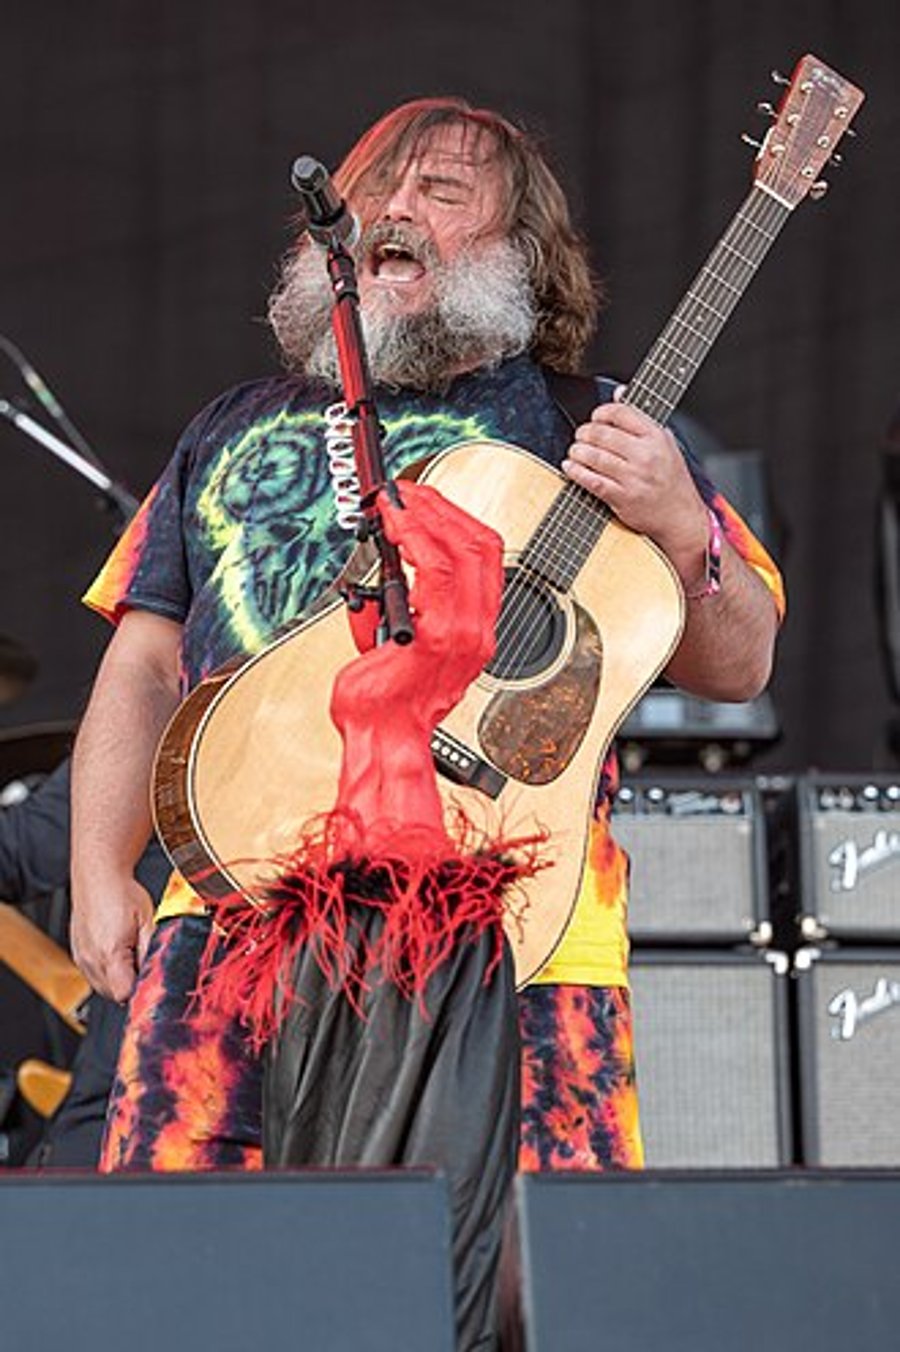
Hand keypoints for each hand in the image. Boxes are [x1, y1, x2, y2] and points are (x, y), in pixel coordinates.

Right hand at [70, 874, 154, 1002]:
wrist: (99, 876)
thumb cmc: (123, 893)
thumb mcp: (148, 921)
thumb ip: (153, 951)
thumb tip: (158, 973)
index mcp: (110, 954)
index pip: (125, 994)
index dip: (141, 989)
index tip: (151, 978)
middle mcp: (91, 960)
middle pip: (115, 995)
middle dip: (132, 984)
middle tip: (143, 960)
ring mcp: (82, 959)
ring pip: (104, 988)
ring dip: (120, 979)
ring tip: (129, 952)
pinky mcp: (78, 956)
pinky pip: (95, 976)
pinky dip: (108, 971)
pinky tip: (117, 951)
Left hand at [329, 480, 502, 854]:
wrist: (383, 740)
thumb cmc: (386, 703)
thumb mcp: (394, 639)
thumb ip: (394, 605)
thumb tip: (375, 573)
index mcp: (474, 628)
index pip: (484, 558)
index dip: (456, 519)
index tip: (423, 500)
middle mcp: (477, 629)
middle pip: (481, 546)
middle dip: (441, 508)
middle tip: (407, 492)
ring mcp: (463, 634)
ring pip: (462, 551)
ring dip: (426, 517)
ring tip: (397, 503)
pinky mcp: (438, 638)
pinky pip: (435, 573)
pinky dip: (414, 540)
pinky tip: (394, 527)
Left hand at [562, 398, 708, 576]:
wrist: (680, 516)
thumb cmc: (672, 479)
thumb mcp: (665, 442)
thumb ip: (641, 418)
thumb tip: (619, 392)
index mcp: (656, 437)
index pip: (621, 413)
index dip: (601, 412)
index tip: (595, 417)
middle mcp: (645, 456)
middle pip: (602, 433)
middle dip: (584, 432)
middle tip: (580, 435)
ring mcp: (633, 477)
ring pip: (594, 456)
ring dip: (577, 451)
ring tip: (575, 450)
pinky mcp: (622, 497)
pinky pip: (591, 480)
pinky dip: (576, 471)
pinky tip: (570, 466)